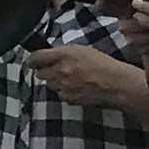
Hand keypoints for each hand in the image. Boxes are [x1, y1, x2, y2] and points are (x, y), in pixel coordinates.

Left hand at [30, 43, 148, 109]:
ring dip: (55, 81)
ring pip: (49, 84)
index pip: (35, 58)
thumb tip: (49, 57)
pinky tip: (77, 87)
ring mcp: (62, 86)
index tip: (34, 61)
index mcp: (63, 55)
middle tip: (58, 69)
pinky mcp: (67, 98)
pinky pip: (59, 94)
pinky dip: (64, 91)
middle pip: (40, 73)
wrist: (115, 83)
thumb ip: (63, 53)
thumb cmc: (103, 64)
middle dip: (46, 71)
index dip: (33, 60)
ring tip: (71, 79)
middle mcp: (59, 70)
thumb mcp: (82, 50)